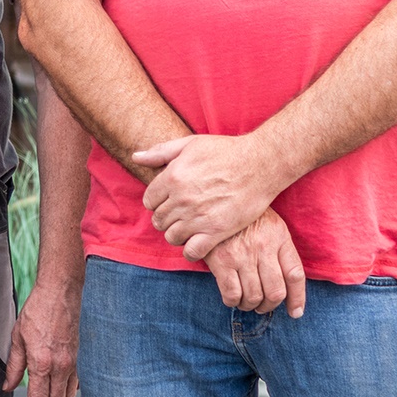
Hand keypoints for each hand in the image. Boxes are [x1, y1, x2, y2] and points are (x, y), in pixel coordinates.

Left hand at [5, 275, 80, 396]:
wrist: (60, 294)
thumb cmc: (39, 310)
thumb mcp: (18, 338)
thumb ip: (14, 366)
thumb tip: (9, 386)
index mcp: (42, 363)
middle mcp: (60, 366)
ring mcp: (72, 363)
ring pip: (67, 396)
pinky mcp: (78, 358)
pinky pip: (75, 384)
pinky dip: (67, 391)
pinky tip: (58, 387)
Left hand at [135, 133, 285, 261]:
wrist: (260, 164)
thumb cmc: (225, 151)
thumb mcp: (190, 144)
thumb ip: (160, 152)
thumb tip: (136, 157)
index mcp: (173, 177)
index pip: (149, 201)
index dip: (157, 202)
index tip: (168, 201)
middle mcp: (182, 199)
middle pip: (158, 220)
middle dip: (165, 218)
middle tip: (179, 215)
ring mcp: (198, 217)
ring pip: (171, 237)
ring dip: (176, 234)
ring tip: (188, 227)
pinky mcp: (217, 231)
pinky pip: (192, 251)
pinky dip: (190, 251)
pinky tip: (197, 242)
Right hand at [201, 210, 305, 316]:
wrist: (212, 199)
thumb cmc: (243, 217)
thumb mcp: (269, 224)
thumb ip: (280, 249)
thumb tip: (288, 284)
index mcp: (278, 236)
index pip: (295, 275)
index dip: (297, 298)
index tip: (295, 312)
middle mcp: (263, 247)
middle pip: (276, 292)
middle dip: (269, 306)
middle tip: (262, 306)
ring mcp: (242, 255)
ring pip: (254, 296)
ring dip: (250, 305)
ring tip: (246, 302)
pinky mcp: (220, 260)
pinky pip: (232, 294)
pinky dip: (233, 301)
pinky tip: (232, 297)